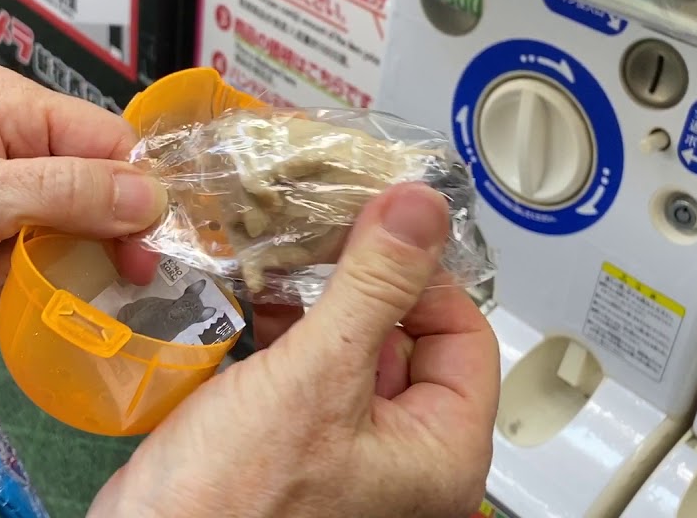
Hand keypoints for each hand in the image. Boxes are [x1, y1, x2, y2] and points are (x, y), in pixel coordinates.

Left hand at [0, 67, 166, 330]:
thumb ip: (62, 193)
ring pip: (67, 240)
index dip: (135, 196)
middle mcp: (15, 144)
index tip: (144, 253)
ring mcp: (2, 195)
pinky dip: (1, 291)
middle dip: (72, 246)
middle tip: (60, 284)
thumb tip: (152, 196)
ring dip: (25, 275)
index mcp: (10, 108)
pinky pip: (31, 268)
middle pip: (95, 194)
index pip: (108, 143)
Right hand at [88, 183, 499, 517]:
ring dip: (319, 300)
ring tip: (284, 256)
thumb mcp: (316, 375)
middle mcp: (401, 457)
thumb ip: (373, 287)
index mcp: (439, 453)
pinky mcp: (292, 444)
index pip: (464, 335)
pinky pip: (307, 372)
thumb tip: (421, 208)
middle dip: (362, 281)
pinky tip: (256, 300)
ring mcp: (344, 452)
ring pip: (351, 350)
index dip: (422, 275)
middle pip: (408, 339)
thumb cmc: (232, 496)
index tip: (375, 227)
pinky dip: (287, 330)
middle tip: (323, 230)